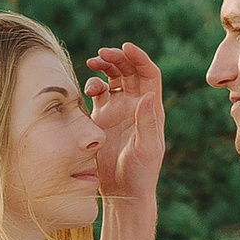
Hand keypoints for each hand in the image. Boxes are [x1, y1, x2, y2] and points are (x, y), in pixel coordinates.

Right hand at [84, 42, 165, 213]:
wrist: (123, 192)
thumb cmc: (140, 174)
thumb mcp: (147, 149)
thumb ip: (147, 123)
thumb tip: (147, 96)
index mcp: (151, 109)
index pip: (148, 74)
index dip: (138, 58)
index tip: (125, 48)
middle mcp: (136, 106)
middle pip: (129, 71)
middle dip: (117, 58)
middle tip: (102, 54)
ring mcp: (119, 111)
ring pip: (113, 78)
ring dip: (104, 67)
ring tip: (92, 63)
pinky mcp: (102, 118)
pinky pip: (98, 93)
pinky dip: (92, 85)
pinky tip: (87, 90)